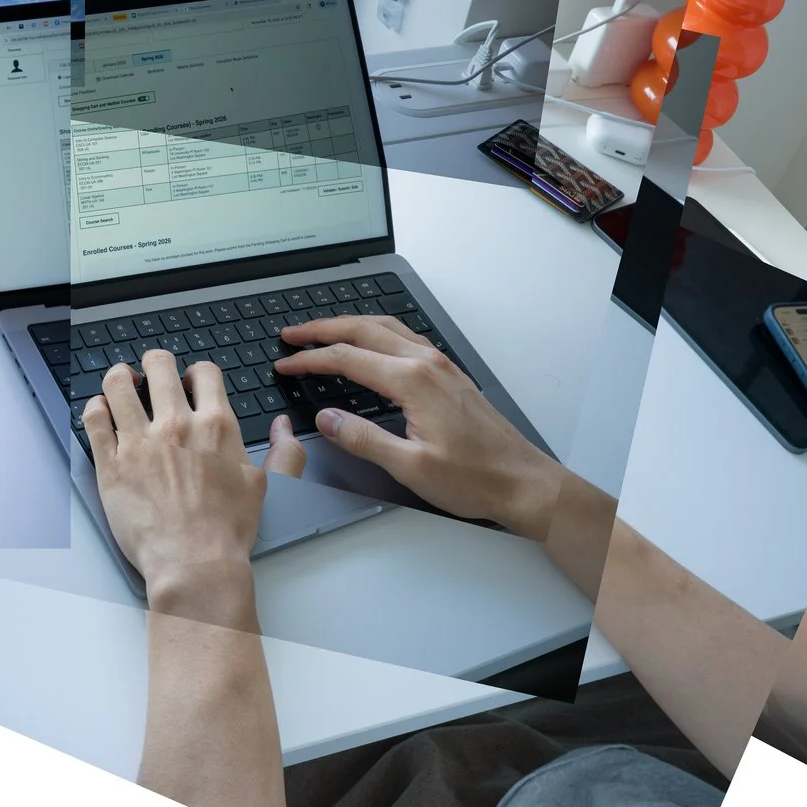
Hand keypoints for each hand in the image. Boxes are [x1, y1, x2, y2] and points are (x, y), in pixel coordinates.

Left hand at [85, 349, 308, 618]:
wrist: (193, 564)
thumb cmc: (226, 531)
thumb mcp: (266, 487)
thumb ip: (284, 452)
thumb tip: (285, 427)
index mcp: (215, 426)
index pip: (204, 372)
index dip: (196, 372)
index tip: (190, 382)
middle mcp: (176, 426)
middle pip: (158, 366)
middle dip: (155, 364)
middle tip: (151, 374)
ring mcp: (139, 442)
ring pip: (118, 384)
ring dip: (119, 377)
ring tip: (120, 382)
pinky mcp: (111, 463)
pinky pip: (94, 418)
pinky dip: (95, 406)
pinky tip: (101, 410)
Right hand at [272, 315, 567, 538]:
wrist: (521, 480)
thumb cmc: (474, 478)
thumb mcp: (409, 467)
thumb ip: (362, 439)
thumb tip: (326, 419)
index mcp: (414, 381)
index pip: (348, 359)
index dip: (310, 360)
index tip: (285, 365)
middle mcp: (427, 363)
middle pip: (364, 330)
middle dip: (323, 329)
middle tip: (291, 334)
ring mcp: (441, 366)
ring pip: (386, 329)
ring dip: (349, 326)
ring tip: (321, 332)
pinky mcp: (449, 375)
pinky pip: (404, 339)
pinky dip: (375, 334)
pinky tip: (370, 344)